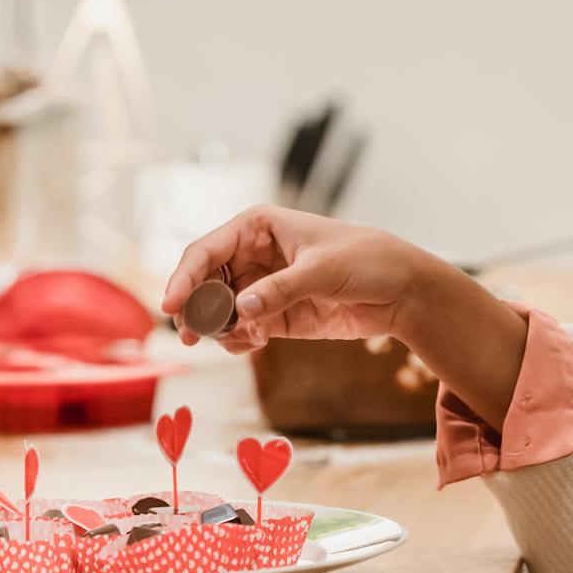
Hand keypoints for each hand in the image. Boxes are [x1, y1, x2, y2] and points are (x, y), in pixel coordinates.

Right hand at [161, 206, 427, 352]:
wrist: (401, 291)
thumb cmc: (366, 260)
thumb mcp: (323, 271)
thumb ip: (280, 290)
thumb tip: (241, 309)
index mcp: (258, 226)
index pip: (205, 251)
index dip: (183, 277)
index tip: (171, 307)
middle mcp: (253, 255)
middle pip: (203, 283)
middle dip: (195, 310)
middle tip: (191, 337)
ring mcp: (262, 286)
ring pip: (218, 311)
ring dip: (217, 330)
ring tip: (240, 340)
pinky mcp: (275, 315)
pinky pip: (240, 330)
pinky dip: (237, 341)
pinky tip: (251, 345)